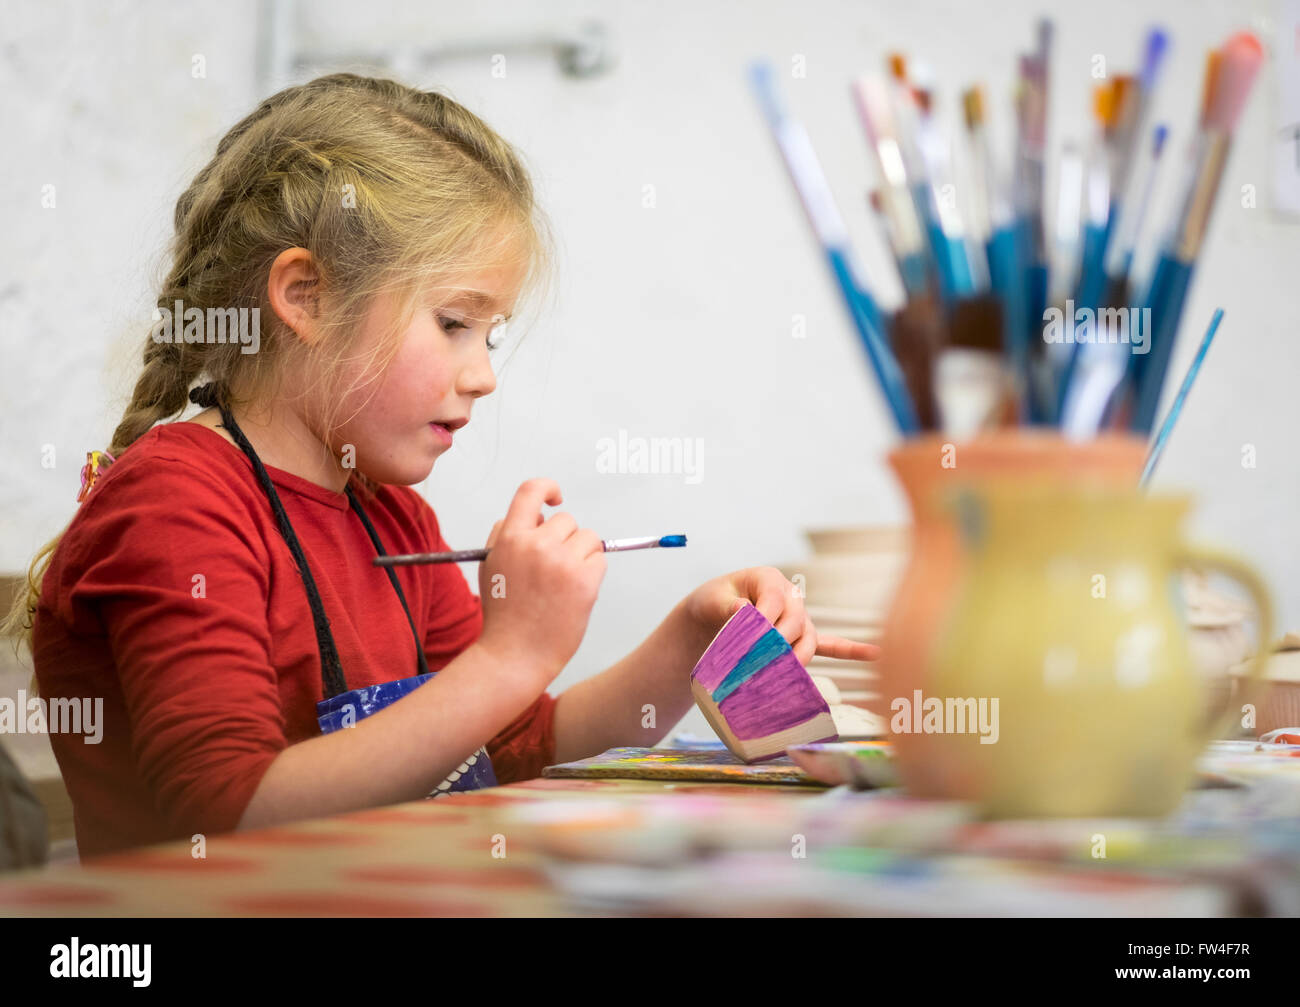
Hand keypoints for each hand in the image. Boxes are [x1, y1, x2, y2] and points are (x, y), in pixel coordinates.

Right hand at [476, 478, 606, 683]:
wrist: (513, 656)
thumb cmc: (504, 615)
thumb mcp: (490, 566)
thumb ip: (507, 536)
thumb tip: (538, 517)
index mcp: (509, 538)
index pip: (530, 491)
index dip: (548, 488)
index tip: (556, 498)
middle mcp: (536, 545)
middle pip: (567, 520)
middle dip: (565, 540)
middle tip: (554, 569)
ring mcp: (562, 562)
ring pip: (588, 539)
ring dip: (581, 556)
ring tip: (563, 584)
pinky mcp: (584, 580)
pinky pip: (600, 560)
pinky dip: (592, 574)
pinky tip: (573, 594)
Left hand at [684, 566, 879, 667]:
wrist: (712, 615)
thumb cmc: (712, 603)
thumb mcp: (712, 600)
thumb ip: (727, 606)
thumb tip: (743, 614)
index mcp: (768, 579)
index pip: (775, 600)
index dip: (764, 620)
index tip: (751, 639)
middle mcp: (790, 597)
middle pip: (797, 622)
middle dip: (781, 644)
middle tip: (762, 662)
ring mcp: (799, 618)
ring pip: (808, 639)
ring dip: (799, 657)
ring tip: (788, 671)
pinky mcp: (800, 637)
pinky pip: (828, 643)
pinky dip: (849, 650)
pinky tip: (874, 654)